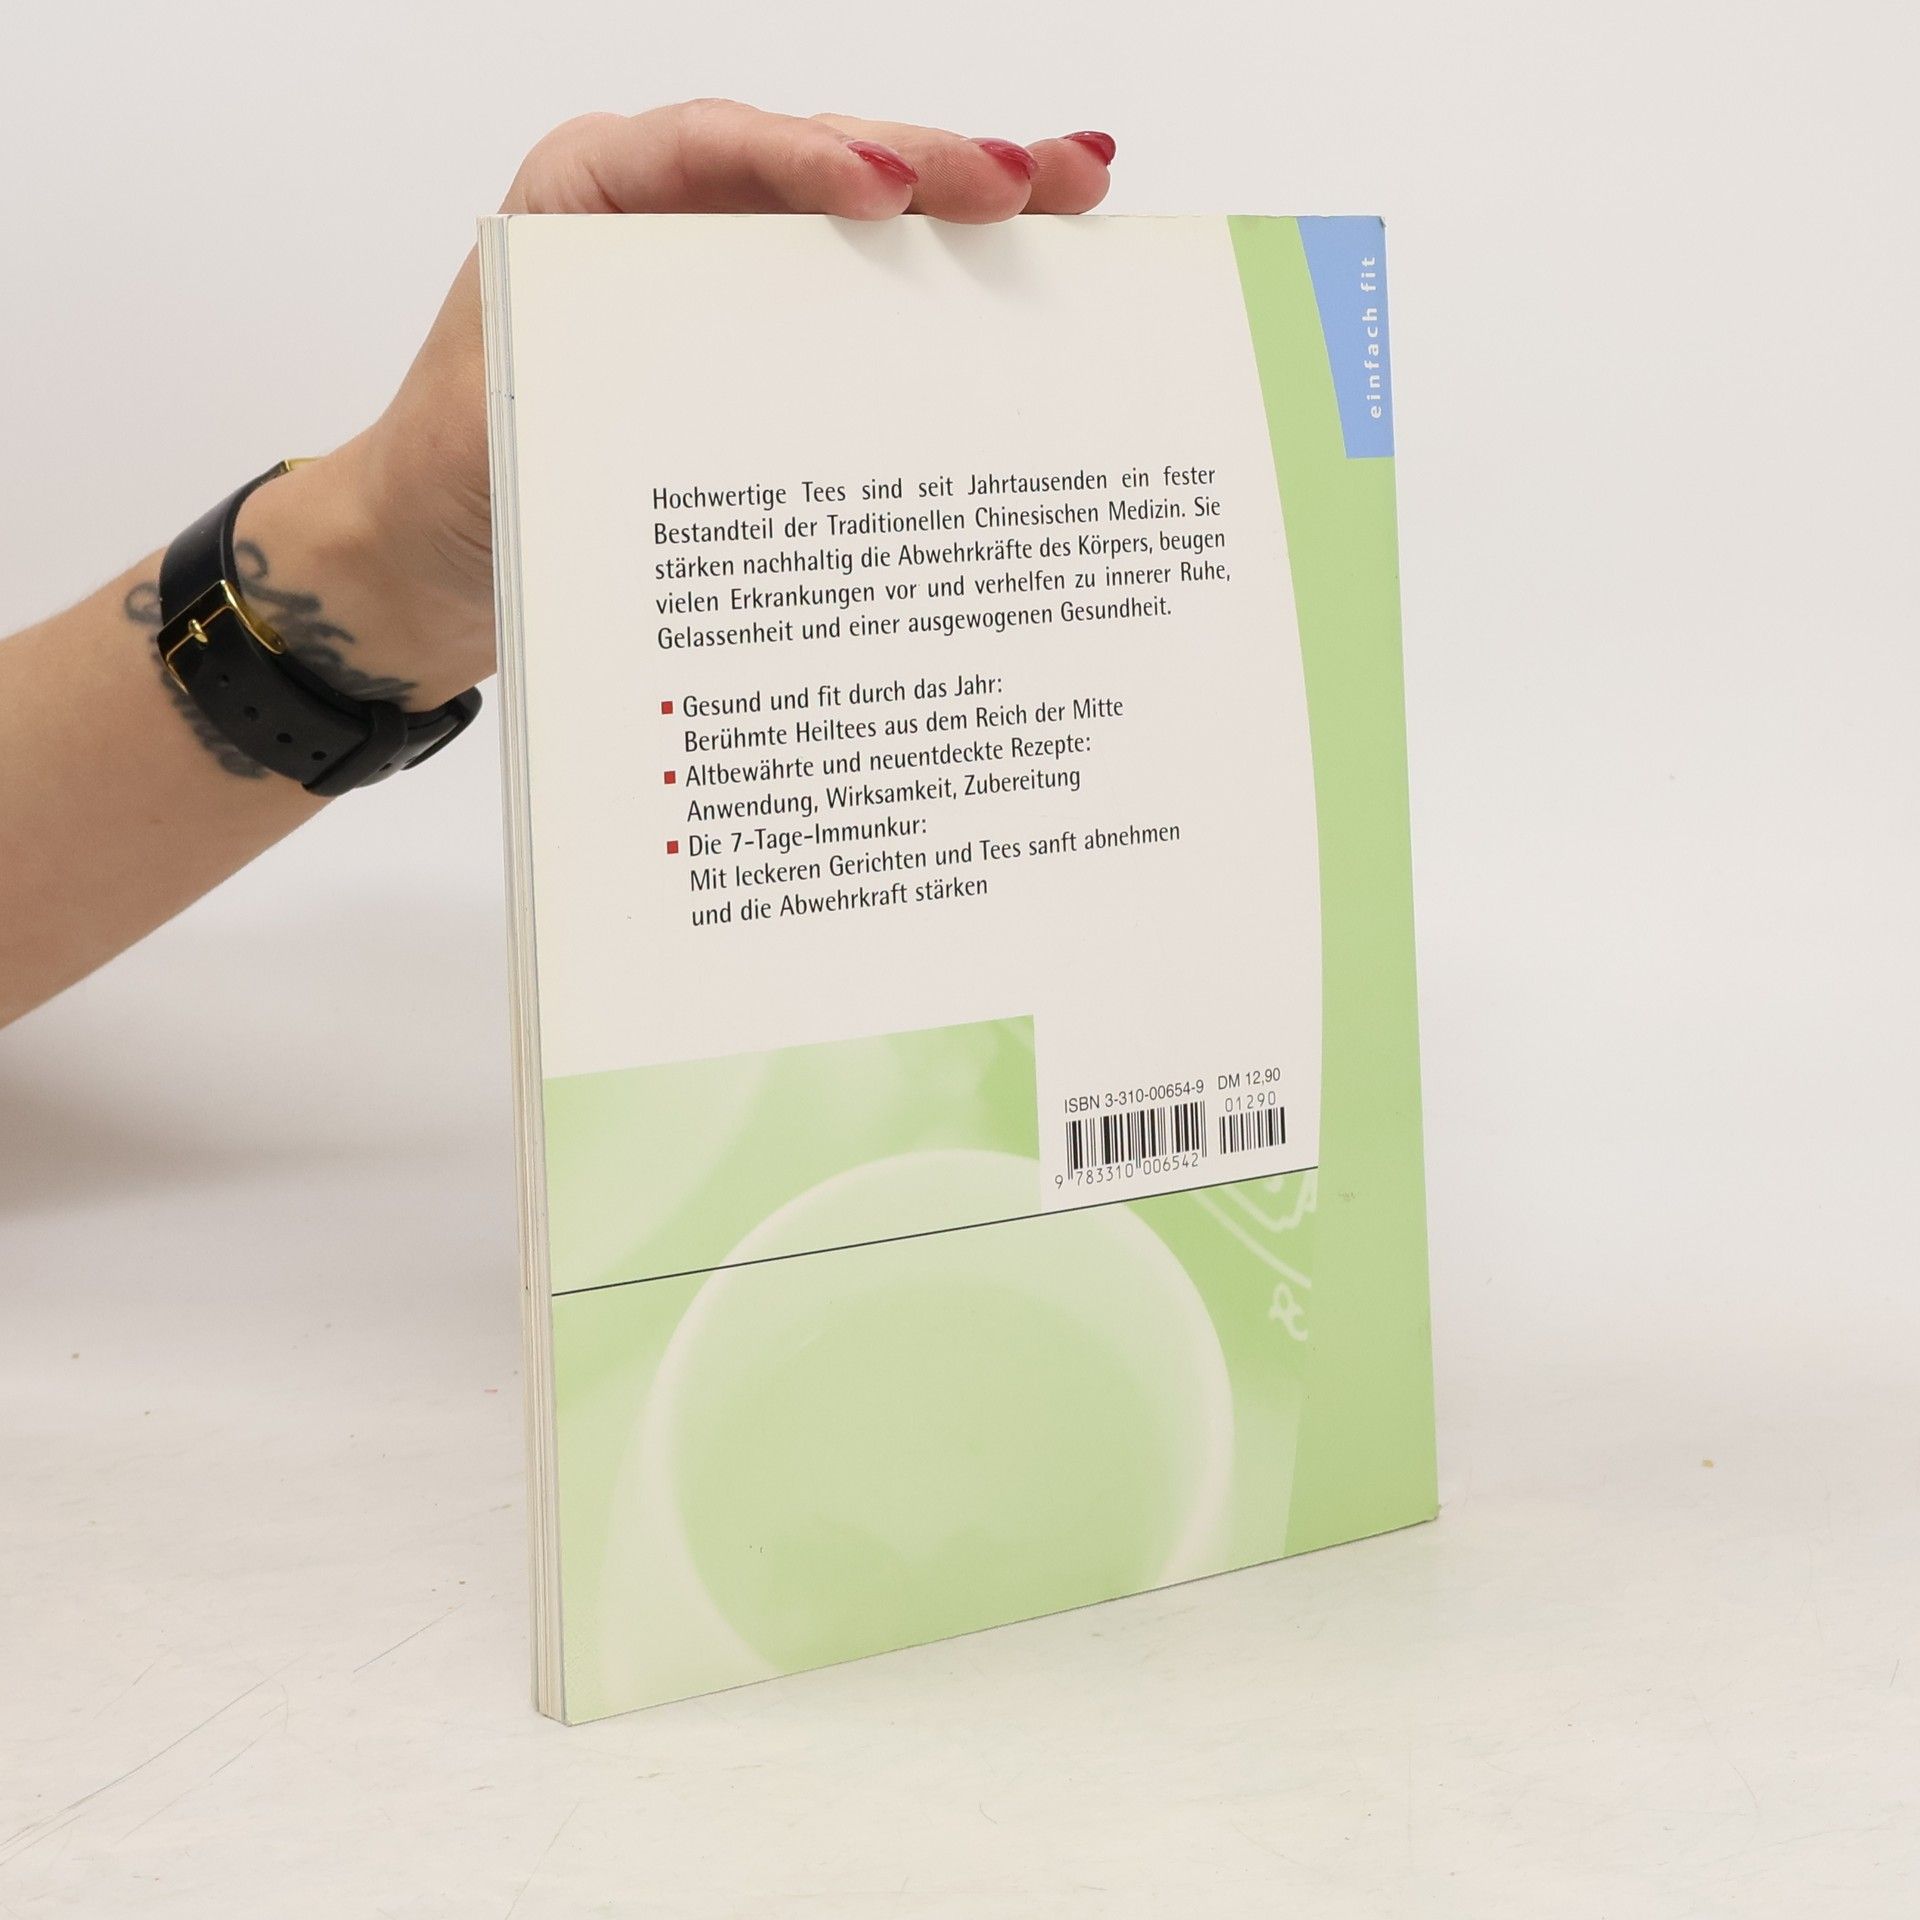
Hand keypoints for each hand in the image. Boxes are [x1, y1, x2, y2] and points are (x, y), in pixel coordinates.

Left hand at [277, 102, 1115, 705]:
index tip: (888, 189)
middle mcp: (668, 224)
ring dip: (963, 215)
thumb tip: (721, 404)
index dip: (807, 158)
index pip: (712, 150)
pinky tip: (1018, 282)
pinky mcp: (761, 353)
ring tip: (1071, 198)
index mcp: (590, 201)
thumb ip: (595, 389)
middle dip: (935, 165)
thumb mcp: (505, 426)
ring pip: (858, 229)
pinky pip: (857, 308)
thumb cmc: (450, 482)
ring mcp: (725, 284)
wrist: (430, 558)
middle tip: (1040, 180)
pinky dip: (936, 297)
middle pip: (816, 168)